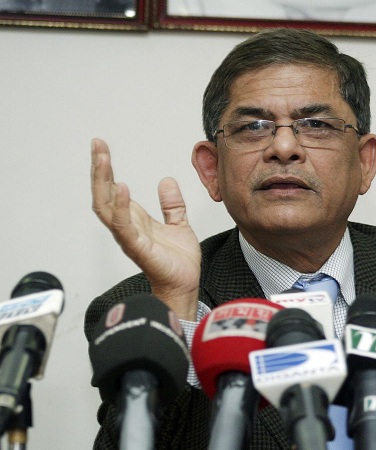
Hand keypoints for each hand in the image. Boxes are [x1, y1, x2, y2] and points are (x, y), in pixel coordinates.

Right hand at [91, 138, 200, 320]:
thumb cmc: (177, 261)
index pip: (113, 189)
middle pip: (103, 194)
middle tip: (97, 145)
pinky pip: (124, 226)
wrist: (185, 284)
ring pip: (106, 206)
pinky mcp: (138, 247)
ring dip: (103, 182)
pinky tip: (122, 188)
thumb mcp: (178, 224)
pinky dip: (121, 207)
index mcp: (135, 219)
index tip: (101, 147)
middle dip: (98, 169)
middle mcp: (127, 226)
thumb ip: (172, 204)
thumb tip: (167, 181)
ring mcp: (129, 237)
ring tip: (103, 159)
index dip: (106, 169)